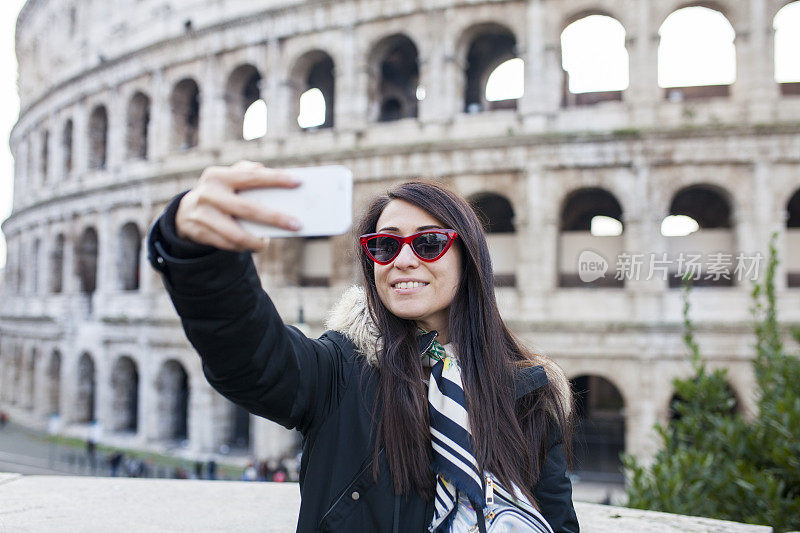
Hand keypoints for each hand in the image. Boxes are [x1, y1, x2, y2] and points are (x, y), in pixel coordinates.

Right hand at [175, 161, 301, 251]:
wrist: (186, 211)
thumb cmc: (220, 191)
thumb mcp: (228, 177)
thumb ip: (245, 170)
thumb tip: (263, 170)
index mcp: (218, 176)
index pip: (252, 177)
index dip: (276, 179)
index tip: (298, 182)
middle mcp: (208, 194)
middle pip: (248, 209)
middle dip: (275, 218)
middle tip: (296, 224)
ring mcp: (202, 215)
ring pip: (237, 234)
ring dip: (257, 240)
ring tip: (268, 241)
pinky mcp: (199, 233)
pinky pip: (228, 244)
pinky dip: (243, 246)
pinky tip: (253, 244)